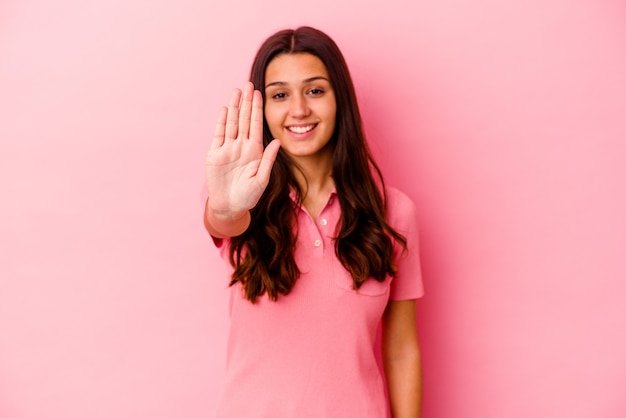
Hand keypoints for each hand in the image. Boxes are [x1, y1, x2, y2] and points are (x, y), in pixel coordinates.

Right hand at [205, 82, 280, 217]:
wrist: (229, 207)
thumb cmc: (248, 196)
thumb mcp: (262, 179)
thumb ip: (268, 160)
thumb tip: (277, 141)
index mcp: (255, 151)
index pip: (256, 125)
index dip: (257, 109)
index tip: (260, 94)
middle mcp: (241, 146)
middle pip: (243, 119)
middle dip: (246, 102)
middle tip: (248, 84)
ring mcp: (227, 149)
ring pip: (231, 123)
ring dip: (233, 107)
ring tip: (236, 91)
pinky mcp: (215, 154)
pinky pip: (219, 135)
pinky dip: (221, 122)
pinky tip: (224, 110)